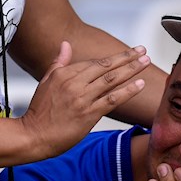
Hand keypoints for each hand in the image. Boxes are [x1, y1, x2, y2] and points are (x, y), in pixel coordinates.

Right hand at [19, 43, 149, 159]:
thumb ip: (58, 63)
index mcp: (64, 74)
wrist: (33, 136)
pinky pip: (112, 100)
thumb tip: (65, 44)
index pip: (95, 62)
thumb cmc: (40, 112)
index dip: (115, 57)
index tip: (130, 51)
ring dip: (131, 70)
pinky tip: (140, 84)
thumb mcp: (45, 82)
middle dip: (127, 57)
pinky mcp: (89, 114)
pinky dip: (128, 91)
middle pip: (106, 67)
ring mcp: (82, 98)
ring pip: (111, 80)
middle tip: (143, 50)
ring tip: (146, 61)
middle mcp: (74, 83)